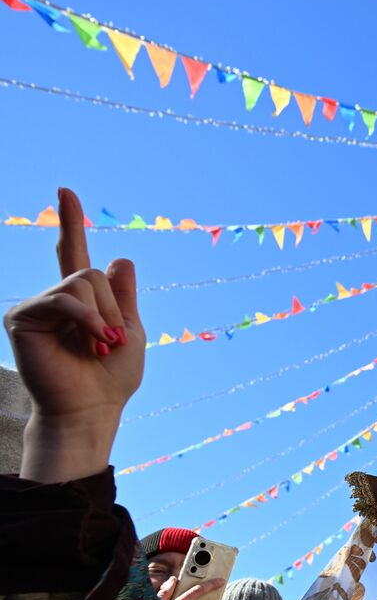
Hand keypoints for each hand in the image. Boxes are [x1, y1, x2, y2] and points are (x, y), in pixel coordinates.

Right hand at [3, 188, 143, 482]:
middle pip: (91, 270)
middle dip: (112, 307)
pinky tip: (95, 341)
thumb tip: (118, 258)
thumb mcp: (130, 331)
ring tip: (102, 347)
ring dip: (102, 316)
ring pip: (81, 280)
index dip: (70, 222)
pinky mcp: (23, 316)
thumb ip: (123, 297)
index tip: (65, 191)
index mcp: (82, 300)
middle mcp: (57, 297)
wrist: (92, 408)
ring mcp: (37, 305)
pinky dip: (86, 318)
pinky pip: (63, 297)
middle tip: (111, 343)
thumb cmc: (112, 378)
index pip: (75, 253)